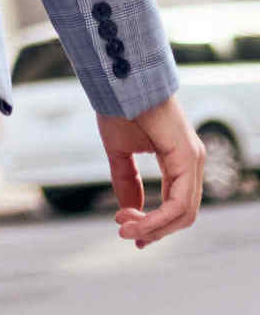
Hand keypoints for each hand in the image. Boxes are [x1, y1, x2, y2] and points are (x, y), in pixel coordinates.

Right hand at [97, 97, 204, 246]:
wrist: (120, 82)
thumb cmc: (120, 109)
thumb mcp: (120, 152)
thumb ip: (126, 180)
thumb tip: (129, 209)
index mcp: (180, 161)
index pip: (177, 205)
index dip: (155, 224)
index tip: (127, 232)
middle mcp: (193, 162)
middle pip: (184, 216)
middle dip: (153, 230)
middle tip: (122, 232)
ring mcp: (194, 160)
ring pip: (184, 214)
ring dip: (153, 228)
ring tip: (123, 227)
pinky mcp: (188, 158)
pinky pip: (179, 202)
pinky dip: (157, 217)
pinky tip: (133, 218)